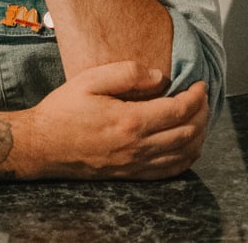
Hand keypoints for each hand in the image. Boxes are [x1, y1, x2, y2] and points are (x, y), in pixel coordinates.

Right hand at [24, 61, 208, 180]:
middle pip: (188, 133)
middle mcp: (138, 147)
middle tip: (203, 96)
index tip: (200, 83)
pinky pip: (170, 171)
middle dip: (202, 113)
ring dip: (199, 134)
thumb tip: (159, 76)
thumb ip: (126, 73)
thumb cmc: (64, 109)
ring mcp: (135, 164)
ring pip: (184, 154)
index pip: (178, 110)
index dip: (196, 96)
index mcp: (130, 121)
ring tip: (200, 116)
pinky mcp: (130, 174)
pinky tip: (188, 145)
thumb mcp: (89, 79)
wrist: (44, 145)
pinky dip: (187, 158)